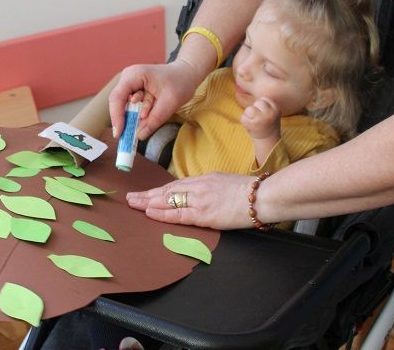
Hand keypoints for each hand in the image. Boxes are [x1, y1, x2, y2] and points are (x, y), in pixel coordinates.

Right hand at [109, 60, 200, 140]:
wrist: (186, 74)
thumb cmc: (180, 83)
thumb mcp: (170, 103)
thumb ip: (154, 120)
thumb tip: (140, 136)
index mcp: (134, 75)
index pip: (117, 97)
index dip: (116, 116)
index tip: (119, 134)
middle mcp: (128, 79)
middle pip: (118, 103)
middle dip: (125, 120)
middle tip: (129, 137)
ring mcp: (130, 85)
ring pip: (125, 107)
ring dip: (137, 116)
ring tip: (154, 110)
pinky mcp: (134, 92)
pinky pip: (133, 108)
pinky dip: (142, 113)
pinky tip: (154, 107)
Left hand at [126, 172, 254, 229]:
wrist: (263, 196)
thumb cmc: (250, 191)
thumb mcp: (225, 182)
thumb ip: (210, 187)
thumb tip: (200, 194)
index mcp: (204, 179)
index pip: (175, 185)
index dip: (159, 190)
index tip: (147, 193)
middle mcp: (198, 187)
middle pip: (166, 191)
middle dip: (147, 195)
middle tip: (130, 198)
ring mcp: (199, 200)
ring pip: (167, 200)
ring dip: (148, 202)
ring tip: (133, 204)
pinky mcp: (203, 214)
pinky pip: (177, 214)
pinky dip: (161, 213)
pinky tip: (149, 212)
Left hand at [240, 97, 280, 139]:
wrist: (269, 141)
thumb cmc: (268, 124)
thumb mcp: (271, 112)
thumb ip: (265, 104)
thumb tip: (248, 85)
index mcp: (276, 108)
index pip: (263, 99)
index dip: (261, 106)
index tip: (264, 115)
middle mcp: (270, 113)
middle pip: (256, 103)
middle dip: (255, 110)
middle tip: (259, 119)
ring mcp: (261, 119)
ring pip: (248, 109)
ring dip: (249, 116)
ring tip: (255, 122)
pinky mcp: (252, 125)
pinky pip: (243, 117)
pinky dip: (244, 122)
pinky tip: (251, 127)